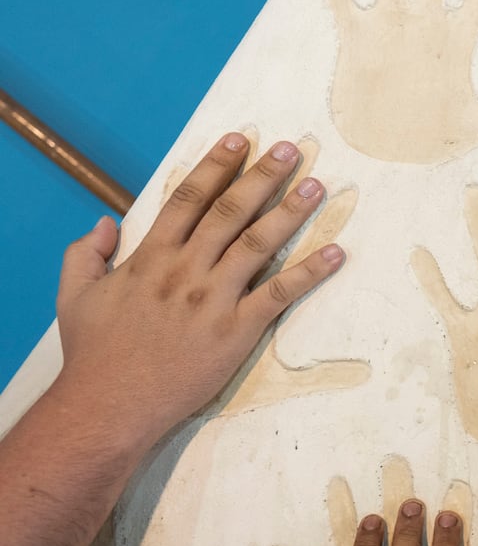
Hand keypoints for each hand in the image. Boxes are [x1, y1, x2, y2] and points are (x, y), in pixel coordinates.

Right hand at [53, 133, 344, 449]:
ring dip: (291, 212)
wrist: (110, 405)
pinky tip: (336, 253)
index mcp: (150, 257)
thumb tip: (104, 223)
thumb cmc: (94, 355)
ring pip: (259, 244)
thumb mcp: (74, 296)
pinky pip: (280, 294)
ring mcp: (214, 299)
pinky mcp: (237, 330)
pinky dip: (310, 273)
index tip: (240, 140)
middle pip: (230, 211)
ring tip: (317, 185)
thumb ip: (84, 254)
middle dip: (262, 177)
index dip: (216, 165)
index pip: (188, 198)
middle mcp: (186, 269)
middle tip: (290, 150)